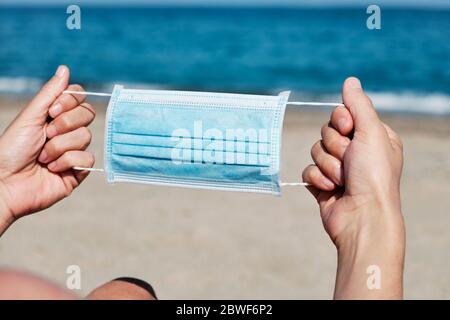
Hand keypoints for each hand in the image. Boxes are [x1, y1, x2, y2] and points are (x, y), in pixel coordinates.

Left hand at [0, 66, 94, 234]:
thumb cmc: (11, 150)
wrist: (5, 183)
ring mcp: (74, 151)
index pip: (79, 98)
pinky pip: (87, 158)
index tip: (51, 111)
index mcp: (55, 116)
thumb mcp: (30, 116)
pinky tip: (52, 169)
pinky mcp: (78, 171)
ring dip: (59, 147)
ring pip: (86, 136)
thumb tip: (65, 68)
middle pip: (87, 114)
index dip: (70, 101)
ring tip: (42, 157)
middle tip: (46, 134)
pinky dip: (67, 162)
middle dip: (65, 123)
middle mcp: (67, 132)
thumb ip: (50, 93)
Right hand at [302, 77, 404, 298]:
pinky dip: (317, 179)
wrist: (362, 216)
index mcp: (372, 137)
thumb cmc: (373, 175)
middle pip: (326, 131)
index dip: (341, 121)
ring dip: (328, 165)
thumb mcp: (371, 132)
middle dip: (335, 147)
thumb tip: (350, 80)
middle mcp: (356, 151)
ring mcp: (338, 168)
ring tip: (343, 179)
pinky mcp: (322, 183)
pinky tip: (331, 189)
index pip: (343, 114)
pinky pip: (308, 169)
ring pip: (315, 150)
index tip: (350, 130)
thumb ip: (358, 105)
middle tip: (349, 160)